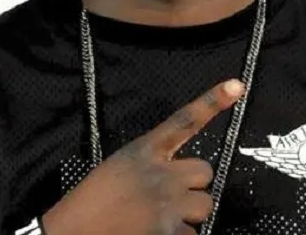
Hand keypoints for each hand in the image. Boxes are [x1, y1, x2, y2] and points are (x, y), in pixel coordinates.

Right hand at [42, 80, 244, 234]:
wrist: (69, 233)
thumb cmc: (91, 201)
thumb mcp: (120, 167)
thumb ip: (152, 164)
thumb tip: (181, 177)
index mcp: (144, 150)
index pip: (184, 120)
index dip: (212, 101)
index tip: (236, 85)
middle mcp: (161, 172)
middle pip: (205, 172)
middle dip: (193, 186)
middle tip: (171, 198)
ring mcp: (167, 203)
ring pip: (204, 205)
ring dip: (189, 215)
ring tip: (161, 219)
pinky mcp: (168, 231)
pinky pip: (192, 234)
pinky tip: (156, 234)